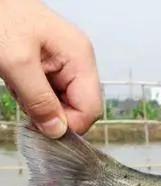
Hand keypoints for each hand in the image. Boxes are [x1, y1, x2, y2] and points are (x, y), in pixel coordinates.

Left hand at [0, 0, 101, 137]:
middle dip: (51, 111)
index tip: (42, 125)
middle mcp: (80, 62)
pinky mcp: (53, 64)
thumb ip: (39, 101)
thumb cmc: (1, 18)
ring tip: (18, 84)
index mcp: (81, 59)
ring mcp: (67, 63)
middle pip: (79, 107)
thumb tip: (57, 131)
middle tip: (25, 100)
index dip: (69, 123)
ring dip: (39, 103)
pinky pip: (50, 92)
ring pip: (63, 102)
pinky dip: (33, 94)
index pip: (91, 109)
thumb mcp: (17, 64)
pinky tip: (19, 80)